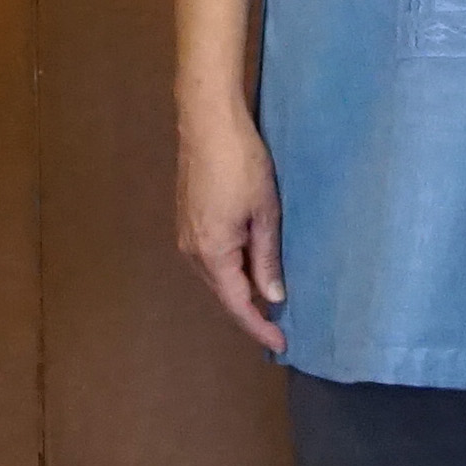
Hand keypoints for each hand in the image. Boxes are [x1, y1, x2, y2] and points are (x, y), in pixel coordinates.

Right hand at [174, 105, 288, 358]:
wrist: (208, 121)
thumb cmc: (242, 163)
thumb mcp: (265, 213)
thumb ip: (267, 259)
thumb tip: (273, 297)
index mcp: (212, 253)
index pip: (237, 304)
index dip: (259, 327)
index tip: (281, 344)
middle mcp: (191, 250)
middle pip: (223, 292)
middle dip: (250, 310)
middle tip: (281, 323)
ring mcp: (184, 234)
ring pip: (215, 275)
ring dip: (240, 288)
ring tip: (269, 295)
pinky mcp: (186, 219)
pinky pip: (209, 257)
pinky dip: (230, 268)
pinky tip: (249, 264)